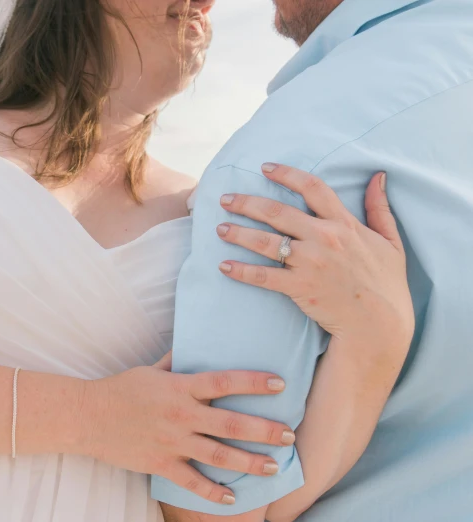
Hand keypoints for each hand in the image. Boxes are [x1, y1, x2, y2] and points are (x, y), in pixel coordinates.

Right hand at [78, 352, 294, 504]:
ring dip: (249, 462)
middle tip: (289, 434)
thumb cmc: (120, 389)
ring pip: (218, 455)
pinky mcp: (161, 464)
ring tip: (275, 465)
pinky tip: (232, 498)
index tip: (280, 384)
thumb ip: (176, 362)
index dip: (253, 383)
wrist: (88, 416)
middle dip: (264, 430)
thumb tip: (194, 346)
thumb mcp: (150, 370)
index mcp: (180, 388)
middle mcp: (181, 415)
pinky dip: (213, 492)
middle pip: (230, 423)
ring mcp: (172, 442)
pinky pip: (192, 481)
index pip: (224, 382)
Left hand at [216, 164, 413, 350]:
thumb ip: (380, 208)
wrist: (379, 325)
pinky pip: (263, 276)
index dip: (287, 174)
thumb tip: (378, 176)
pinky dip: (241, 271)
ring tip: (220, 228)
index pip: (312, 188)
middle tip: (225, 199)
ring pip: (265, 241)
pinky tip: (224, 266)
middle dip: (247, 203)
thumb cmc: (386, 283)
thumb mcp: (391, 241)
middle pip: (277, 212)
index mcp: (344, 224)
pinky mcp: (299, 287)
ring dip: (238, 233)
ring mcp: (310, 263)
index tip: (265, 168)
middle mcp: (324, 238)